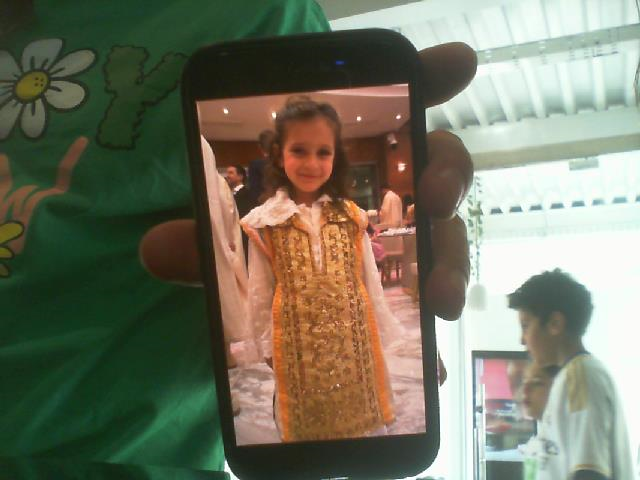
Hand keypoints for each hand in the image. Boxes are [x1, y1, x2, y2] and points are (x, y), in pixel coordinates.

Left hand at [139, 42, 474, 320]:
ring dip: (451, 252)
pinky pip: (438, 284)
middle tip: (432, 195)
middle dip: (447, 170)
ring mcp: (402, 239)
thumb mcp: (228, 246)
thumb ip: (202, 240)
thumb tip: (154, 249)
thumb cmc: (260, 263)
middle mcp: (381, 192)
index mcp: (344, 163)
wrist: (285, 324)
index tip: (454, 65)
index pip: (393, 107)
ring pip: (446, 227)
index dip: (427, 80)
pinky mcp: (409, 283)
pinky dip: (443, 298)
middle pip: (436, 164)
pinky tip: (437, 325)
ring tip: (441, 289)